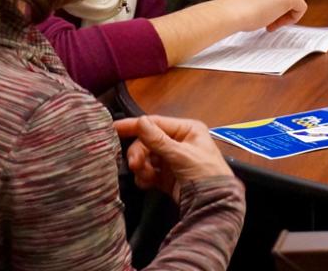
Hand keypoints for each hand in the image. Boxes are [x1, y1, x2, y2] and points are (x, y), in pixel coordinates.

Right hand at [113, 115, 231, 202]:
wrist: (214, 204)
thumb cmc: (205, 174)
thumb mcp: (181, 155)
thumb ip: (158, 140)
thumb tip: (140, 122)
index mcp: (187, 129)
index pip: (155, 123)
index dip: (134, 126)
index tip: (114, 129)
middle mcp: (178, 141)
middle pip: (147, 142)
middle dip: (139, 153)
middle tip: (135, 165)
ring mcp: (171, 159)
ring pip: (145, 157)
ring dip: (141, 167)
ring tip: (146, 176)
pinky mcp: (165, 176)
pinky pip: (147, 172)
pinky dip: (144, 177)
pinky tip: (148, 183)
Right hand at [223, 0, 306, 30]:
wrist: (234, 12)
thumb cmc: (238, 7)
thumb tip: (277, 3)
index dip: (272, 3)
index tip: (262, 12)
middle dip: (278, 10)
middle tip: (266, 21)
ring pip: (293, 2)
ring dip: (283, 15)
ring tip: (268, 23)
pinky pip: (301, 8)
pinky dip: (292, 19)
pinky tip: (275, 23)